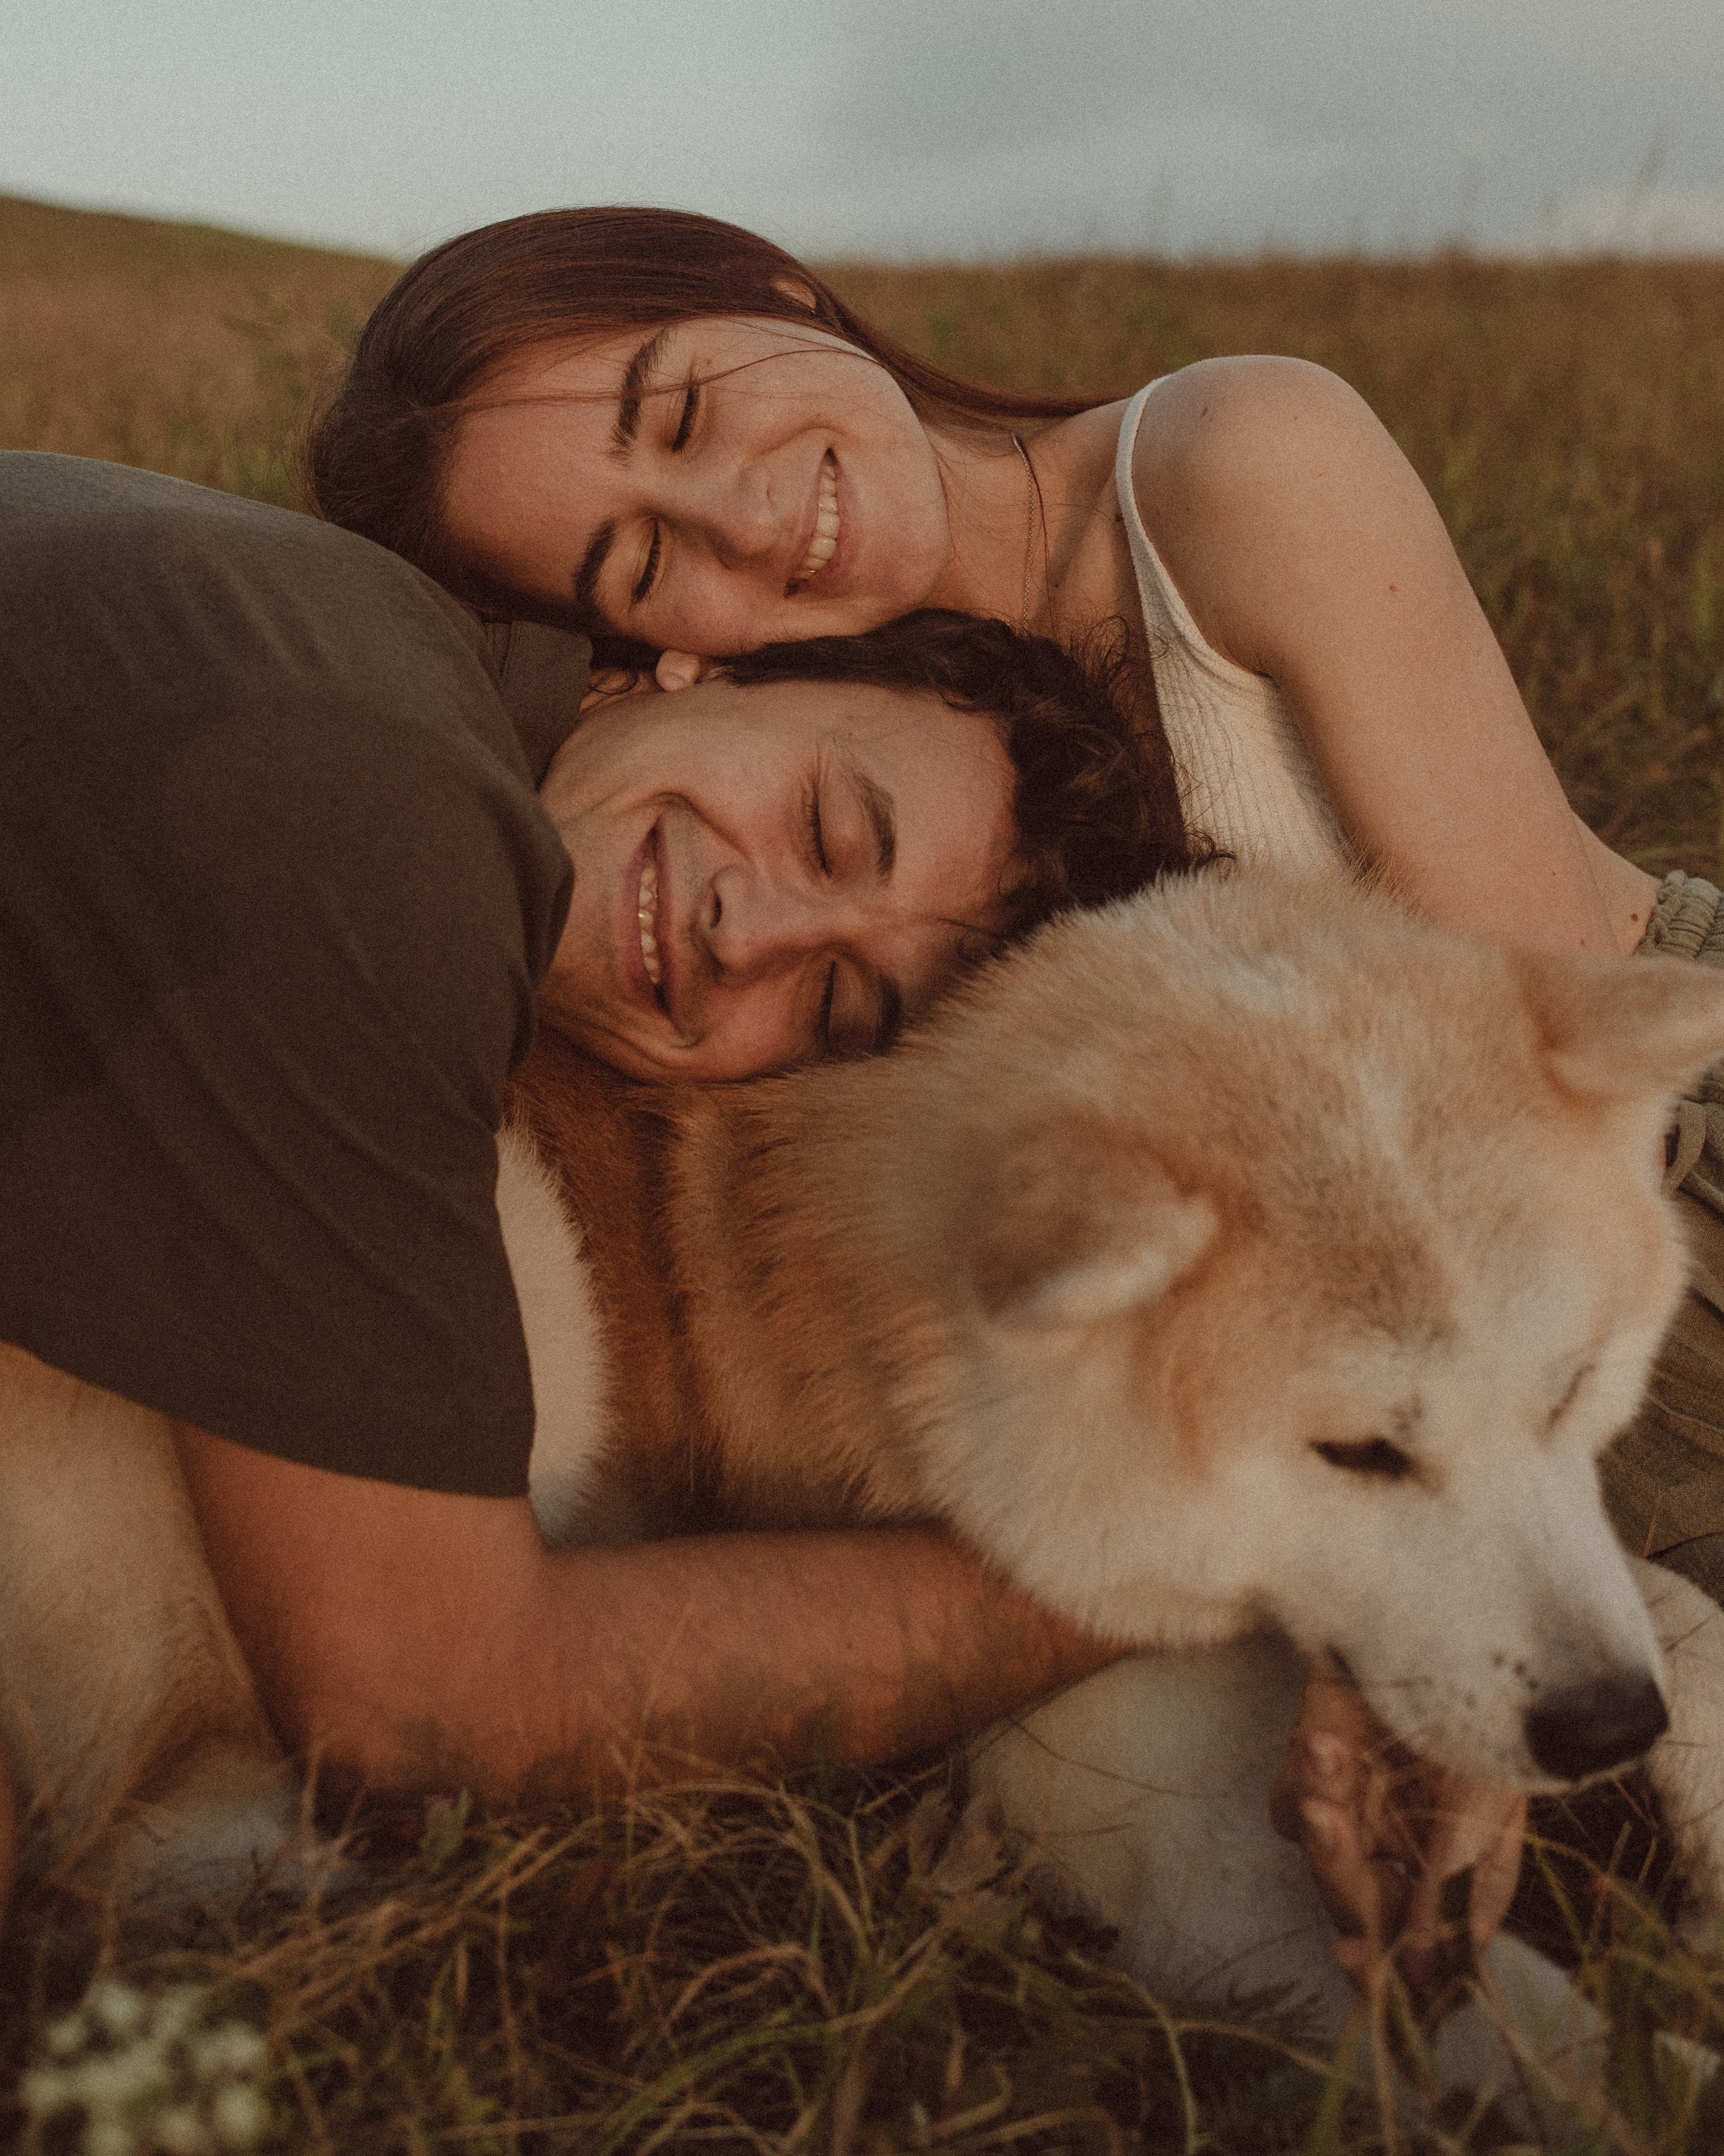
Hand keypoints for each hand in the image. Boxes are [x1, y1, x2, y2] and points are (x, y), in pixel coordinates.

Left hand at [1268, 1669, 1525, 1999]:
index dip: (1384, 1970)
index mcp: (1455, 1871)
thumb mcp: (1487, 1799)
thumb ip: (1459, 1876)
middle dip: (1343, 1875)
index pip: (1418, 1949)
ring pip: (1318, 1854)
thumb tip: (1432, 1957)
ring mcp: (1358, 1811)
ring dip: (1322, 1821)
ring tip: (1330, 1757)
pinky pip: (1284, 1805)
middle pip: (1356, 1906)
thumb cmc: (1487, 1713)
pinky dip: (1300, 1779)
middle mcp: (1402, 1850)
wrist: (1446, 1626)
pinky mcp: (1314, 1770)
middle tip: (1332, 1825)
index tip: (1355, 1959)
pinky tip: (1325, 1739)